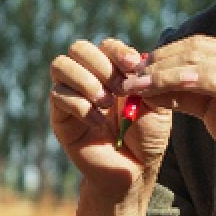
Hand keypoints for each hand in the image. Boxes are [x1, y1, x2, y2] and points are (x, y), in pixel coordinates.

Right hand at [48, 38, 169, 191]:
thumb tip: (137, 61)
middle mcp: (88, 79)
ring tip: (105, 103)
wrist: (133, 170)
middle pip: (78, 48)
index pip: (105, 45)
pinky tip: (98, 123)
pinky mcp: (60, 117)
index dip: (117, 51)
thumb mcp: (157, 105)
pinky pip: (58, 96)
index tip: (133, 66)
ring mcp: (71, 96)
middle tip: (119, 89)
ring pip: (60, 65)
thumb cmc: (147, 138)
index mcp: (112, 71)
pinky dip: (81, 106)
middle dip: (101, 65)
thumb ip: (148, 80)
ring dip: (86, 80)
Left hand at [121, 35, 215, 209]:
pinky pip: (206, 78)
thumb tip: (147, 84)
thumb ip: (186, 94)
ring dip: (158, 71)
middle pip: (193, 48)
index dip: (162, 55)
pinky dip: (176, 81)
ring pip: (196, 60)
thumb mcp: (213, 111)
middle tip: (124, 75)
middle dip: (155, 60)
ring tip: (131, 84)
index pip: (196, 45)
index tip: (133, 69)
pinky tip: (153, 90)